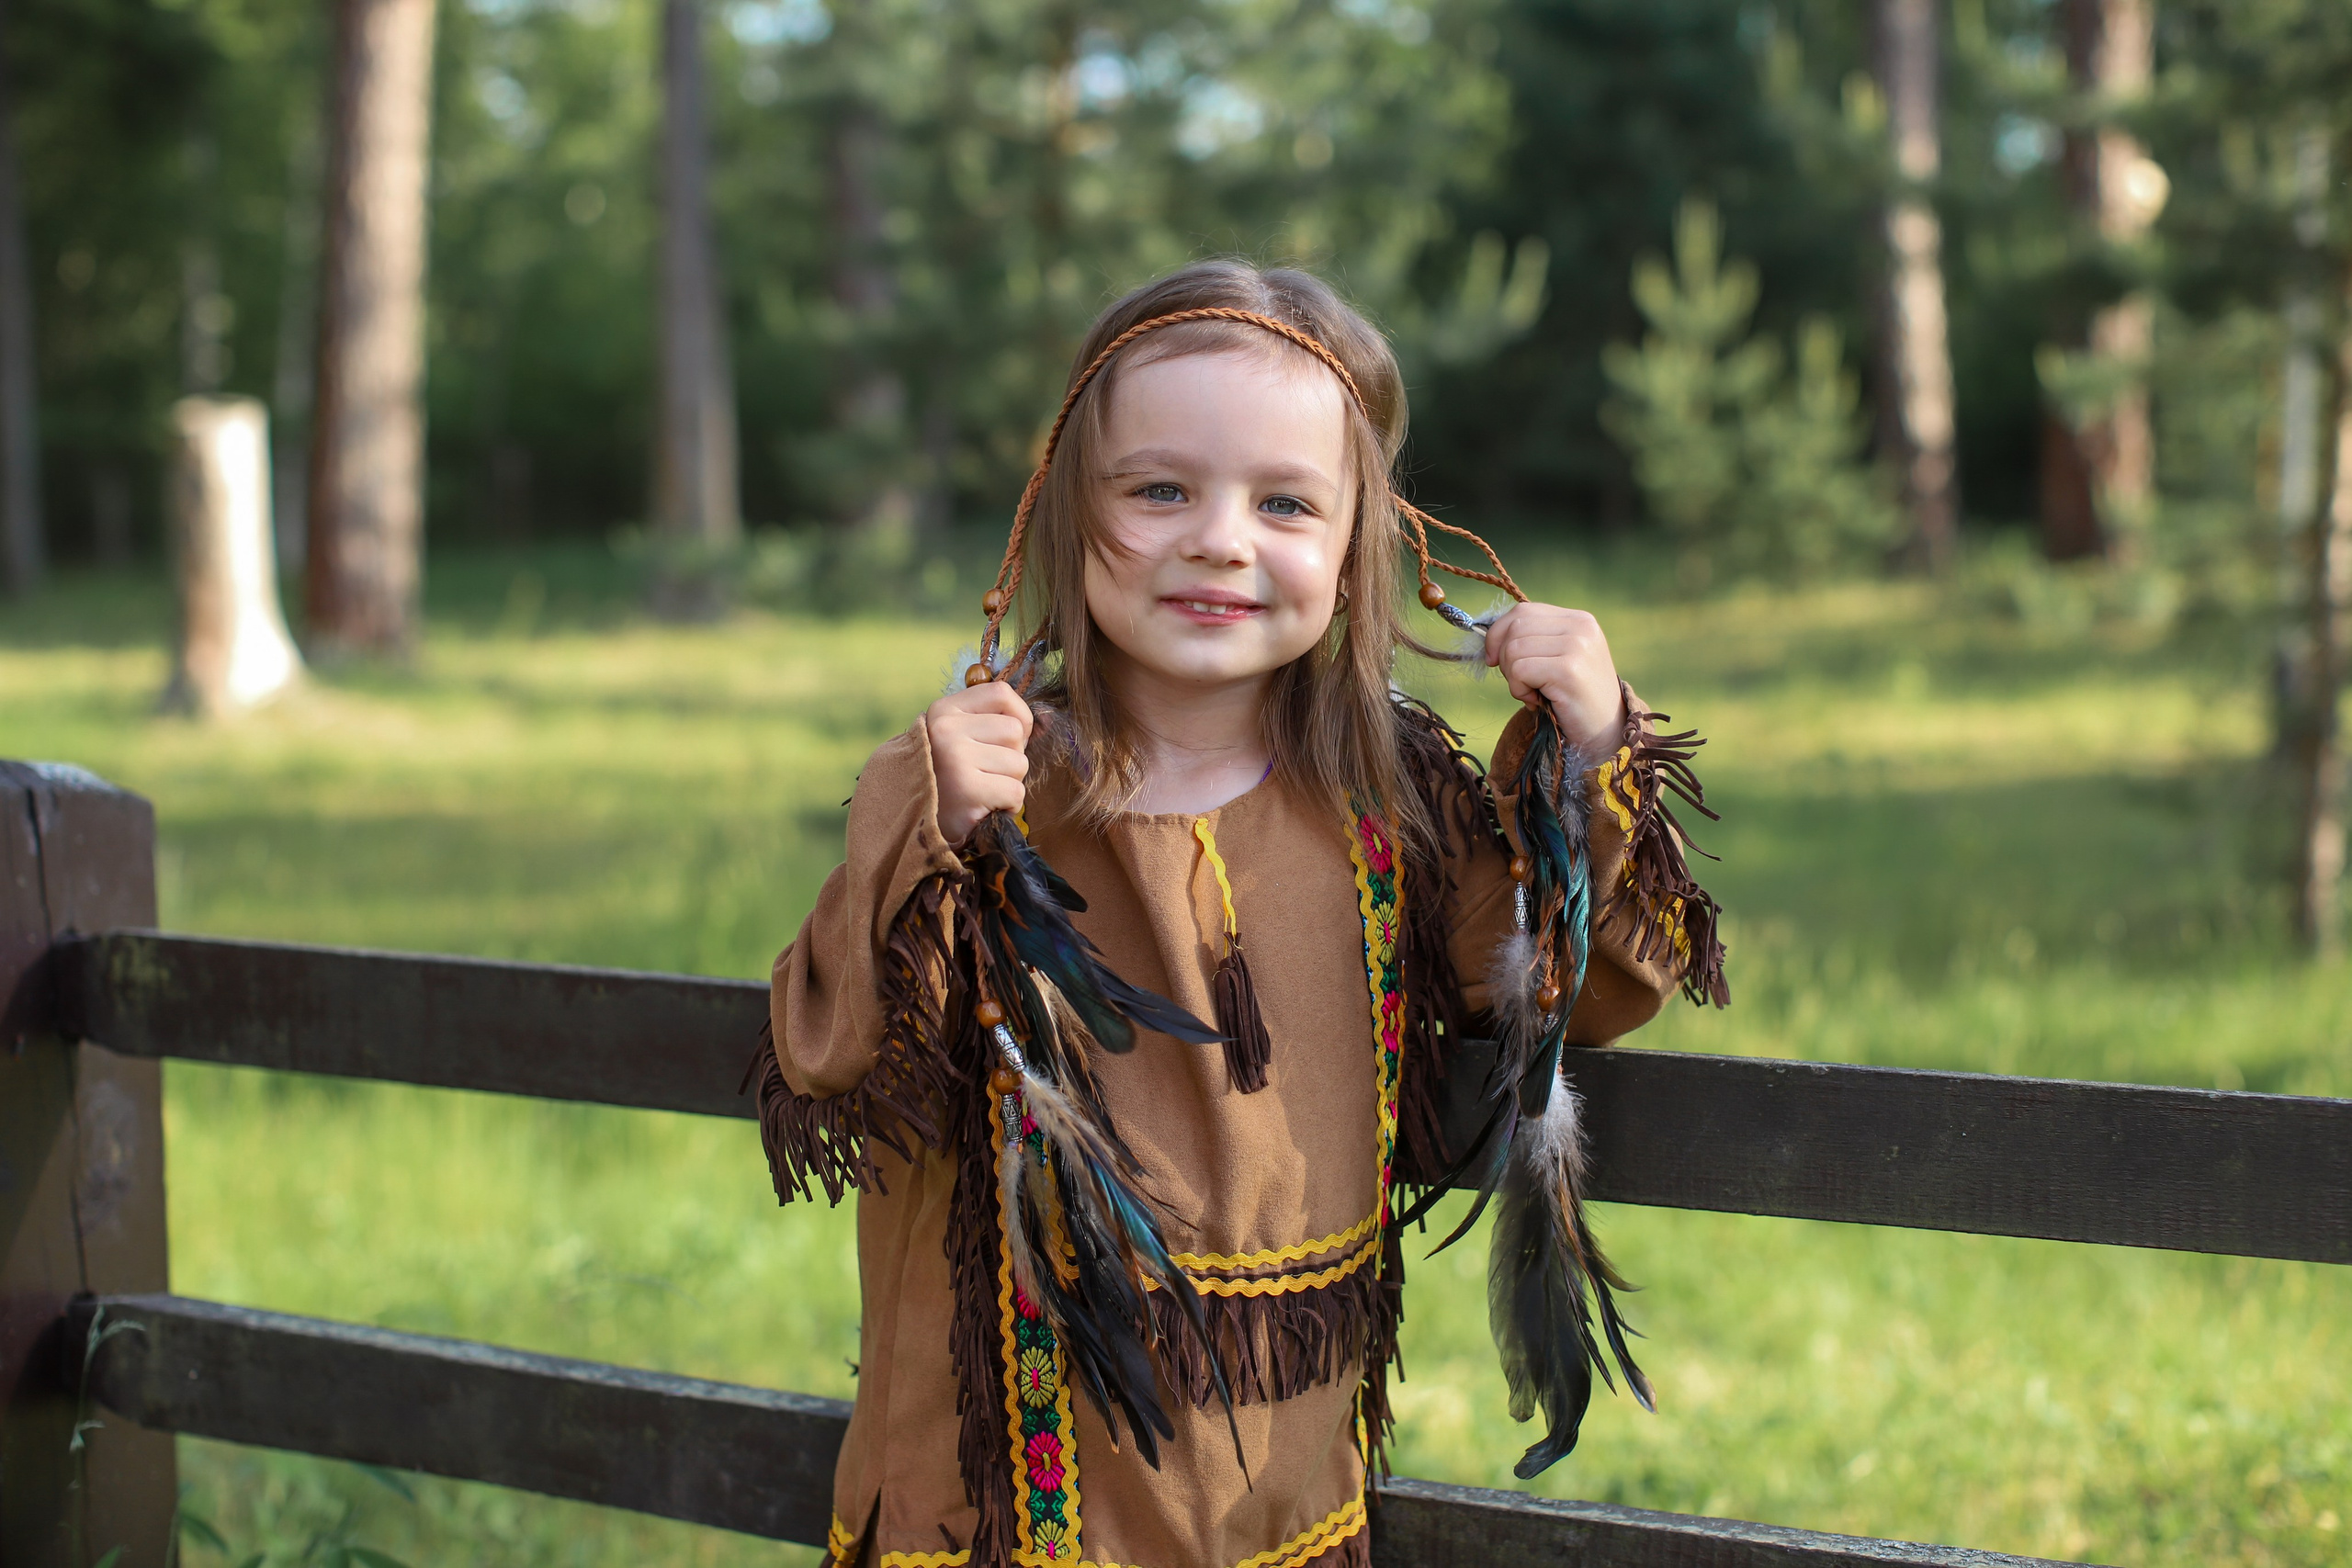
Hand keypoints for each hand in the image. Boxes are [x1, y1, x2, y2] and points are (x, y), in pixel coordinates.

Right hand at [926, 681, 1033, 845]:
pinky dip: (1007, 805)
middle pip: (1015, 731)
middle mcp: (946, 729)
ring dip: (1009, 782)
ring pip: (1019, 763)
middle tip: (984, 773)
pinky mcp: (967, 790)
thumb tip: (1044, 720)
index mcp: (944, 710)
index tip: (1007, 738)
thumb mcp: (957, 736)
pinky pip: (1015, 792)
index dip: (1018, 715)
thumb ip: (990, 720)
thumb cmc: (947, 777)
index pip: (1001, 693)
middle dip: (1011, 756)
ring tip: (981, 790)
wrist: (916, 823)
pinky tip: (984, 807)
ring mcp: (956, 758)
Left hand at [1484, 603, 1626, 756]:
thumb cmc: (1575, 698)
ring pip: (1513, 649)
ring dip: (1513, 678)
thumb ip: (1534, 640)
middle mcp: (1581, 627)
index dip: (1499, 634)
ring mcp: (1577, 646)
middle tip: (1523, 683)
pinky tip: (1536, 702)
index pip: (1523, 611)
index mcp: (1579, 619)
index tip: (1495, 659)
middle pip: (1515, 628)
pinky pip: (1520, 670)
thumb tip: (1490, 638)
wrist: (1606, 732)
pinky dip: (1519, 690)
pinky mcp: (1569, 670)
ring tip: (1534, 693)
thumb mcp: (1559, 658)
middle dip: (1506, 659)